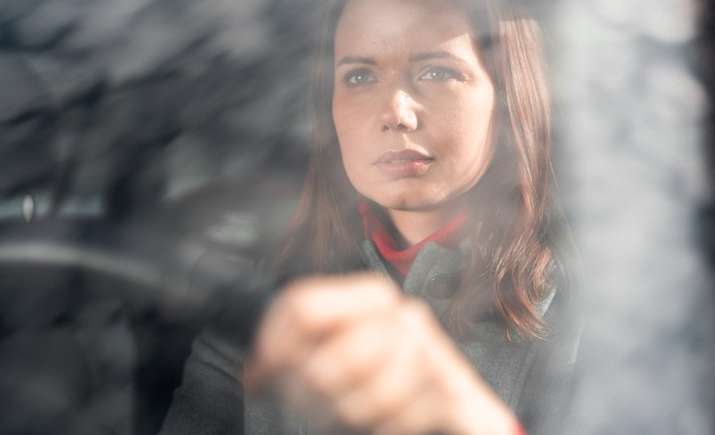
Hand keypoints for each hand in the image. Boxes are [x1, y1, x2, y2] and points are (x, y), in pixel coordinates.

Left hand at [244, 273, 521, 434]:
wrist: (458, 409)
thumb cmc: (389, 377)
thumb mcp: (342, 351)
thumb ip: (299, 350)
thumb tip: (256, 375)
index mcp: (372, 294)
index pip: (301, 307)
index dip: (272, 347)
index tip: (264, 375)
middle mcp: (402, 313)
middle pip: (323, 365)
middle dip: (308, 396)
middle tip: (311, 403)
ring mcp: (429, 350)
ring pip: (358, 400)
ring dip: (347, 416)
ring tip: (348, 413)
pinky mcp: (451, 390)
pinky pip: (397, 422)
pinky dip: (385, 429)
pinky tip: (384, 423)